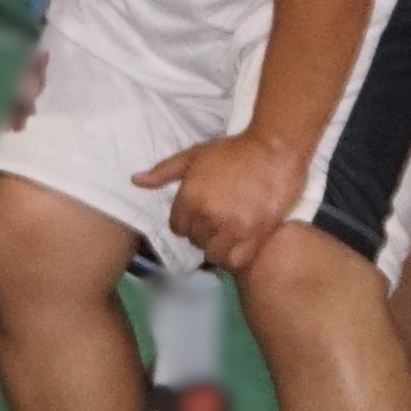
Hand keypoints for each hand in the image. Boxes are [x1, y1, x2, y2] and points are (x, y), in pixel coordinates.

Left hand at [142, 127, 302, 272]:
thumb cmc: (233, 150)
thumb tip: (135, 180)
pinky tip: (241, 246)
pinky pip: (237, 261)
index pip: (178, 227)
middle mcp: (207, 216)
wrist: (274, 149)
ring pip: (215, 255)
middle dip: (204, 233)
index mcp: (189, 197)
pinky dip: (236, 259)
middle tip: (218, 222)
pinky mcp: (256, 235)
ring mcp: (232, 228)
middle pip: (196, 241)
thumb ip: (164, 171)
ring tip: (229, 236)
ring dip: (219, 248)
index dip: (188, 222)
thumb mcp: (194, 155)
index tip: (202, 214)